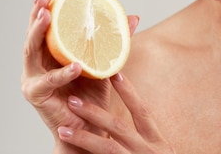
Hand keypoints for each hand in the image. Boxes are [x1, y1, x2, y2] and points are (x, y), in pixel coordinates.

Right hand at [21, 0, 139, 151]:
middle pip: (33, 31)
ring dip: (39, 31)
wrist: (89, 130)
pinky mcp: (36, 95)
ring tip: (48, 15)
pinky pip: (48, 81)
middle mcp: (37, 62)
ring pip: (31, 50)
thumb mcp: (105, 63)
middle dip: (38, 10)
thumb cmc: (93, 97)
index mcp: (50, 52)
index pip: (47, 24)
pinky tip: (75, 64)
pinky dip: (62, 73)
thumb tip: (133, 17)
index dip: (48, 2)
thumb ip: (115, 41)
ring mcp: (32, 78)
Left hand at [57, 72, 175, 153]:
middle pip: (119, 127)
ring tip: (62, 130)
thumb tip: (117, 125)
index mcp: (158, 144)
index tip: (114, 74)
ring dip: (83, 138)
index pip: (143, 112)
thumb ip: (142, 140)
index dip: (129, 92)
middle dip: (94, 112)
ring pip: (107, 149)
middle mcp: (148, 152)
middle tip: (72, 100)